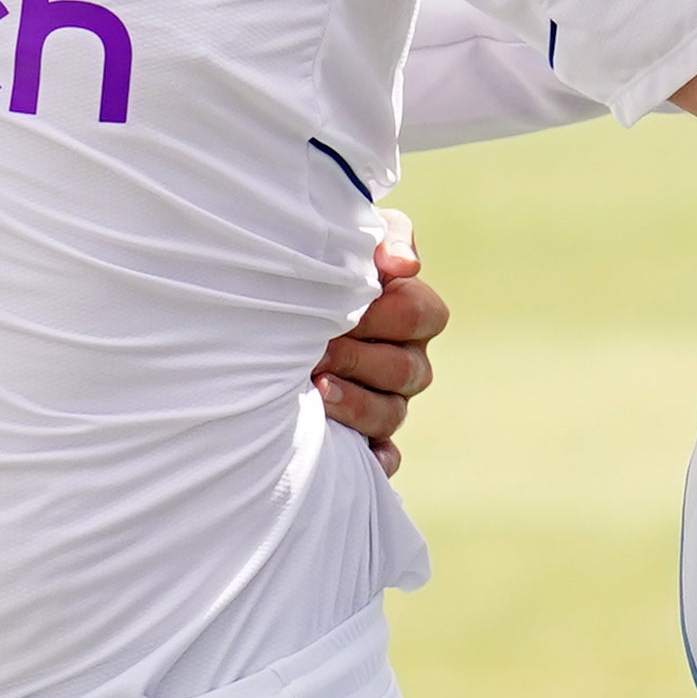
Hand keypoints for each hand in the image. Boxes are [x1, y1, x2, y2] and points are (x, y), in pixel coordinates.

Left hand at [314, 218, 448, 474]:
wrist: (274, 300)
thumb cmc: (321, 263)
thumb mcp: (355, 236)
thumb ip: (385, 239)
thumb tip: (404, 266)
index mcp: (412, 311)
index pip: (422, 314)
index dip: (385, 316)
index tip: (343, 312)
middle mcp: (408, 360)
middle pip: (408, 369)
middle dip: (361, 359)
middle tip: (318, 352)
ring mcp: (390, 401)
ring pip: (393, 414)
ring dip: (358, 406)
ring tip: (318, 392)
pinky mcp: (368, 438)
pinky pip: (387, 459)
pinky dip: (376, 461)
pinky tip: (356, 459)